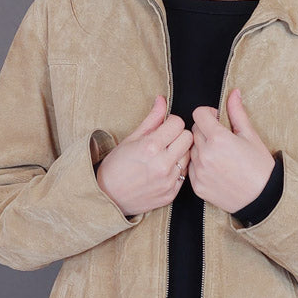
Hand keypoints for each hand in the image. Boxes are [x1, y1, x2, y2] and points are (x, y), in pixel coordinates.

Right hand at [96, 96, 192, 215]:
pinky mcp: (171, 193)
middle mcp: (162, 164)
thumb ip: (151, 120)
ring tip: (165, 156)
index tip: (164, 127)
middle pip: (188, 138)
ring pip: (189, 156)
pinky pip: (185, 174)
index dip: (171, 122)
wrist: (108, 197)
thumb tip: (162, 100)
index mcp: (150, 147)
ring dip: (180, 153)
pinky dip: (177, 170)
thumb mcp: (130, 139)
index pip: (178, 123)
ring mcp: (168, 180)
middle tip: (167, 140)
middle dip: (179, 136)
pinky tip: (163, 170)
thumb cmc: (115, 167)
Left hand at [188, 89, 274, 212]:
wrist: (262, 198)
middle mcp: (205, 154)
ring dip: (201, 148)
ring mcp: (199, 171)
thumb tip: (234, 93)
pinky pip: (192, 168)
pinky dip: (200, 166)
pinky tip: (216, 170)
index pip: (198, 114)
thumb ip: (237, 113)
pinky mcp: (197, 186)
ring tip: (220, 156)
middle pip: (194, 131)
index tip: (216, 119)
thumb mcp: (251, 136)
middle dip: (205, 131)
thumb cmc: (260, 167)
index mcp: (218, 138)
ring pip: (191, 150)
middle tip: (221, 140)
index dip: (208, 114)